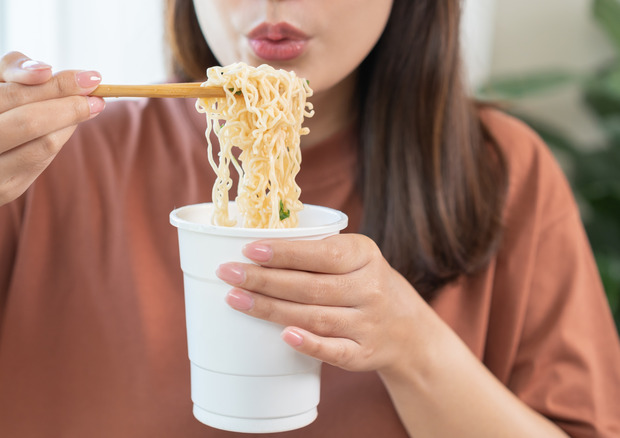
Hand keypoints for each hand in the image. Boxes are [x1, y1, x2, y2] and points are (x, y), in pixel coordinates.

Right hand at [0, 51, 105, 222]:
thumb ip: (8, 71)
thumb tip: (46, 70)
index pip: (10, 94)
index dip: (54, 84)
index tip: (89, 78)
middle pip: (27, 121)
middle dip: (69, 105)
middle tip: (98, 95)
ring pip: (40, 146)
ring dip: (71, 123)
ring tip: (89, 108)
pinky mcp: (1, 193)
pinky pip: (41, 163)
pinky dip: (60, 141)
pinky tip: (68, 127)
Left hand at [215, 234, 438, 374]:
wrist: (408, 331)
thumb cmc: (363, 284)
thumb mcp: (355, 258)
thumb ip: (317, 253)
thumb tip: (254, 250)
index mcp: (365, 256)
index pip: (322, 253)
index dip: (285, 253)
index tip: (249, 250)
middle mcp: (369, 289)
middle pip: (310, 286)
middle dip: (264, 280)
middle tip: (227, 274)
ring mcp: (367, 324)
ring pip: (314, 316)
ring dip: (271, 309)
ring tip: (235, 299)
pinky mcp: (362, 354)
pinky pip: (333, 350)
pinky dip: (309, 343)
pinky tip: (283, 335)